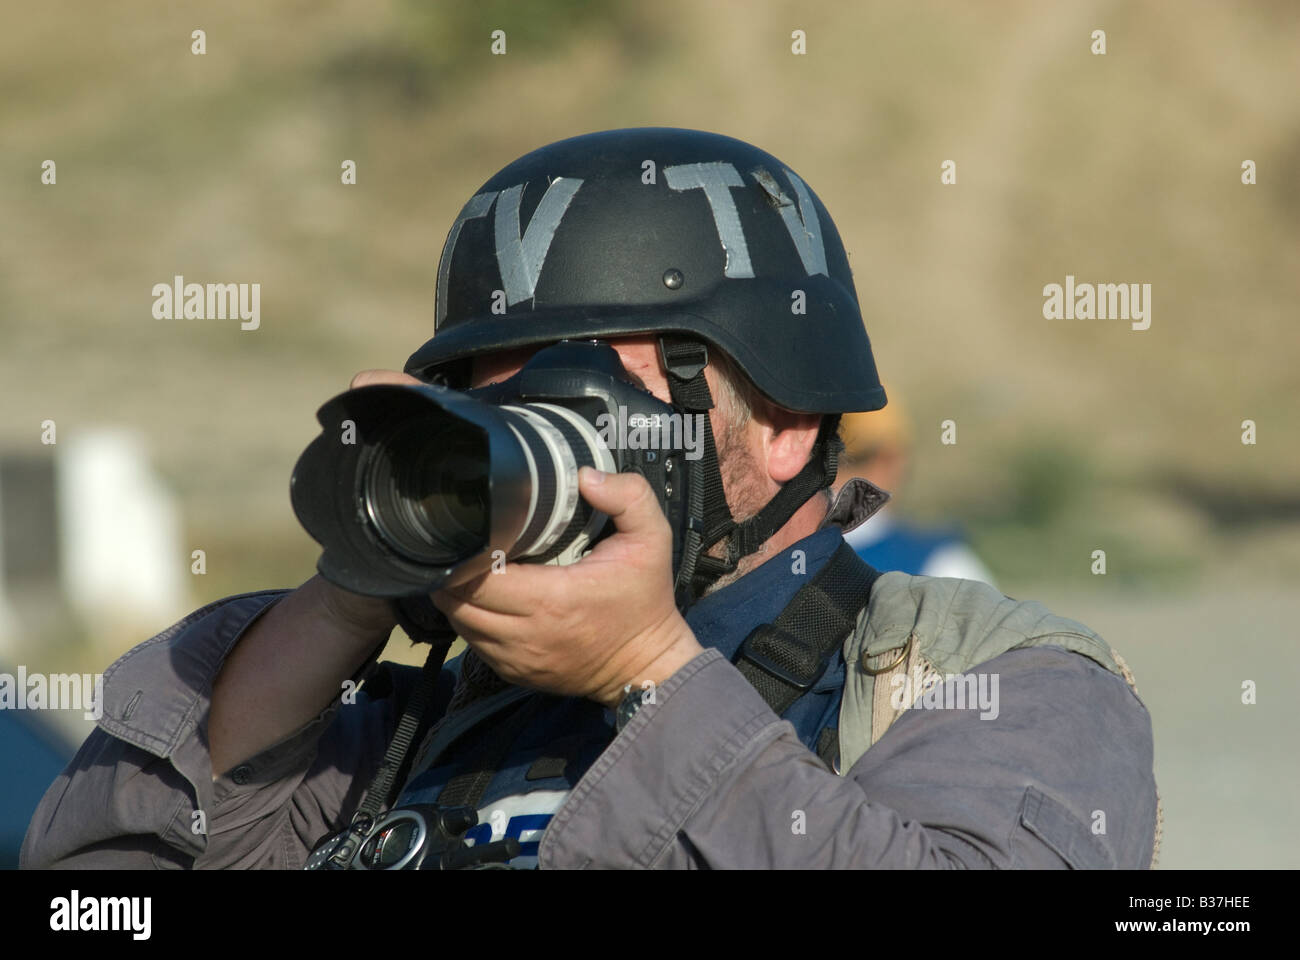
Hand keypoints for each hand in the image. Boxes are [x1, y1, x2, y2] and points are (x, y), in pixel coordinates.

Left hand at [432, 467, 703, 709]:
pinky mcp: (514, 672)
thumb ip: (627, 496)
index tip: (475, 529)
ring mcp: (517, 658)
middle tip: (466, 544)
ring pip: (460, 623)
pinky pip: (474, 642)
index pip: (480, 577)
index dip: (468, 552)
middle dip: (455, 571)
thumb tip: (584, 476)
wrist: (648, 666)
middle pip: (458, 601)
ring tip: (471, 568)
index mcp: (553, 599)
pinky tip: (486, 598)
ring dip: (459, 596)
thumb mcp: (652, 539)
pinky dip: (472, 619)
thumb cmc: (645, 601)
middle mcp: (527, 633)